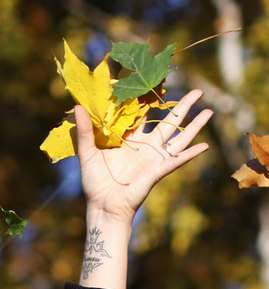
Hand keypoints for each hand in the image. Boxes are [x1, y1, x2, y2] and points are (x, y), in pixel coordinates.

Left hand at [75, 88, 211, 224]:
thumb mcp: (88, 152)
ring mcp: (154, 158)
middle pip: (169, 122)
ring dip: (195, 125)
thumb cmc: (94, 182)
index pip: (144, 114)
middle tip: (198, 91)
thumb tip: (78, 106)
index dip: (152, 99)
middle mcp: (146, 146)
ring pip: (179, 137)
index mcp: (130, 139)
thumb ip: (85, 130)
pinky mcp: (157, 171)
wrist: (102, 206)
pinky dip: (190, 154)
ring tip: (210, 110)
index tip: (160, 81)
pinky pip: (176, 160)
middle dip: (184, 107)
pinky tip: (204, 146)